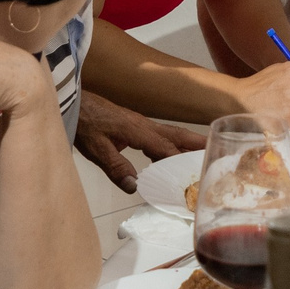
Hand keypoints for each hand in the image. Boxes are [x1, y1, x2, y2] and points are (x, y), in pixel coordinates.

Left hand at [75, 91, 203, 190]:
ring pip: (170, 134)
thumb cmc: (83, 122)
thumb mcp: (95, 148)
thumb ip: (115, 167)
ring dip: (187, 144)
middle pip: (177, 135)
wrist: (72, 102)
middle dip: (197, 144)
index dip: (182, 162)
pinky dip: (170, 145)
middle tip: (217, 150)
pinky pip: (158, 136)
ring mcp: (139, 123)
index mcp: (138, 130)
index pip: (167, 149)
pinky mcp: (133, 125)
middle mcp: (143, 125)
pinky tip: (168, 156)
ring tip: (201, 156)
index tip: (197, 174)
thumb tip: (134, 186)